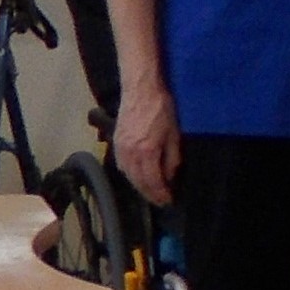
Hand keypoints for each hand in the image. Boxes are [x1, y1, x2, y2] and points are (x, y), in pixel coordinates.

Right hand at [112, 79, 180, 204]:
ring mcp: (120, 148)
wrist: (141, 88)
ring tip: (150, 191)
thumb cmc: (161, 108)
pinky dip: (130, 174)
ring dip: (139, 186)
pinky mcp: (116, 142)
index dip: (161, 194)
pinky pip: (121, 165)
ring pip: (128, 175)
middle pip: (138, 182)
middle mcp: (130, 154)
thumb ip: (172, 158)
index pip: (153, 182)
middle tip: (160, 200)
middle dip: (150, 194)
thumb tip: (169, 176)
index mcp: (146, 152)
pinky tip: (136, 175)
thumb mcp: (173, 134)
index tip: (168, 201)